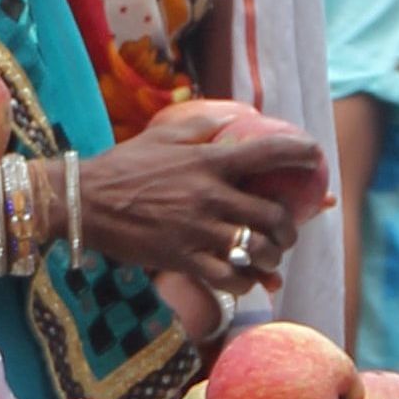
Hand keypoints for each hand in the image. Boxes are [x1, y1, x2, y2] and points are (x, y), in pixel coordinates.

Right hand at [80, 128, 323, 290]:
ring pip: (257, 250)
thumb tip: (234, 115)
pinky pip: (229, 278)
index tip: (315, 155)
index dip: (299, 153)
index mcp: (208, 161)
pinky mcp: (183, 260)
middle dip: (290, 228)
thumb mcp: (163, 135)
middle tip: (287, 233)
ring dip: (272, 257)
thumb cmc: (123, 166)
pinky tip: (243, 279)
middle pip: (273, 215)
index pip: (268, 153)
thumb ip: (201, 125)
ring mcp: (198, 231)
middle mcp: (210, 196)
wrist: (83, 202)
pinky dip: (244, 282)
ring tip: (269, 259)